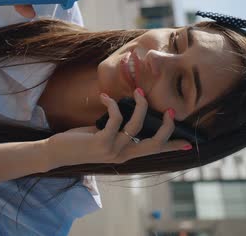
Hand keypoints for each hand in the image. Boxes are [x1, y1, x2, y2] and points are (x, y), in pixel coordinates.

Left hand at [45, 89, 191, 168]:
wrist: (56, 153)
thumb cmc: (78, 142)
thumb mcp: (102, 135)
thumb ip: (116, 129)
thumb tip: (126, 113)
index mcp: (125, 154)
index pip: (154, 151)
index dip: (171, 146)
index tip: (189, 144)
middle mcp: (122, 155)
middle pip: (154, 144)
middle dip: (166, 127)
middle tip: (169, 110)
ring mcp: (113, 150)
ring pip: (137, 126)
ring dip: (140, 105)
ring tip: (138, 91)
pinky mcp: (101, 142)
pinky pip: (116, 118)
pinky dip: (113, 104)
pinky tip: (105, 96)